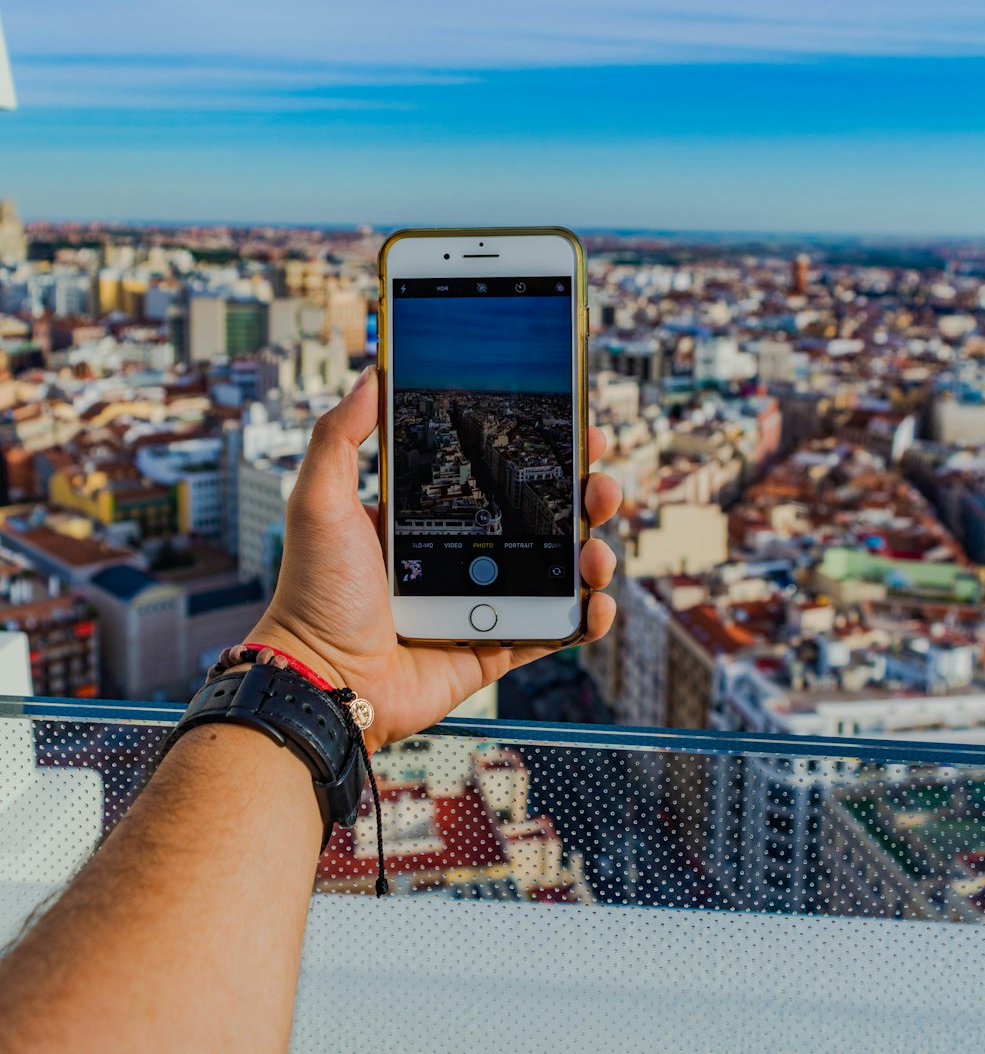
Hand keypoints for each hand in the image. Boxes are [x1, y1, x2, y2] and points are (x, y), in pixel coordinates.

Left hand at [250, 366, 621, 748]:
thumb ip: (339, 436)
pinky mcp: (496, 647)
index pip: (501, 473)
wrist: (322, 678)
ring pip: (560, 570)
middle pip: (545, 517)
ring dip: (594, 554)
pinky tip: (597, 601)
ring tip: (596, 550)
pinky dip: (588, 617)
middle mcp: (465, 555)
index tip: (576, 428)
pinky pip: (556, 630)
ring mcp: (486, 602)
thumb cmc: (314, 592)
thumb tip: (371, 374)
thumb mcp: (320, 500)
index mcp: (433, 517)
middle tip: (600, 481)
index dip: (543, 452)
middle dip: (586, 495)